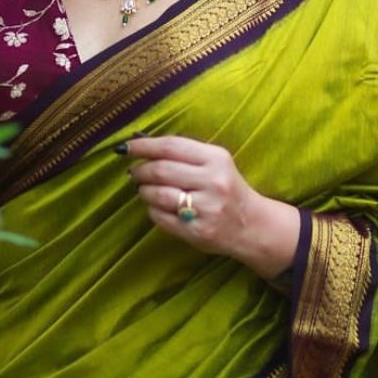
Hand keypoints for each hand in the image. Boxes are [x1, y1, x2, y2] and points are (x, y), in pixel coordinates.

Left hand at [123, 134, 299, 280]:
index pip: (172, 146)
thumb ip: (184, 154)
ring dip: (144, 191)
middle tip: (133, 173)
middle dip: (140, 171)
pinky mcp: (198, 231)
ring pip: (158, 194)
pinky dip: (152, 210)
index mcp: (216, 158)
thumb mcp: (215, 163)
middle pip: (161, 170)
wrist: (252, 225)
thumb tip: (140, 146)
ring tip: (144, 190)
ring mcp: (206, 208)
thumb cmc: (227, 189)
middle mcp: (213, 182)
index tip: (125, 148)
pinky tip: (156, 207)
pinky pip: (161, 218)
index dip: (143, 146)